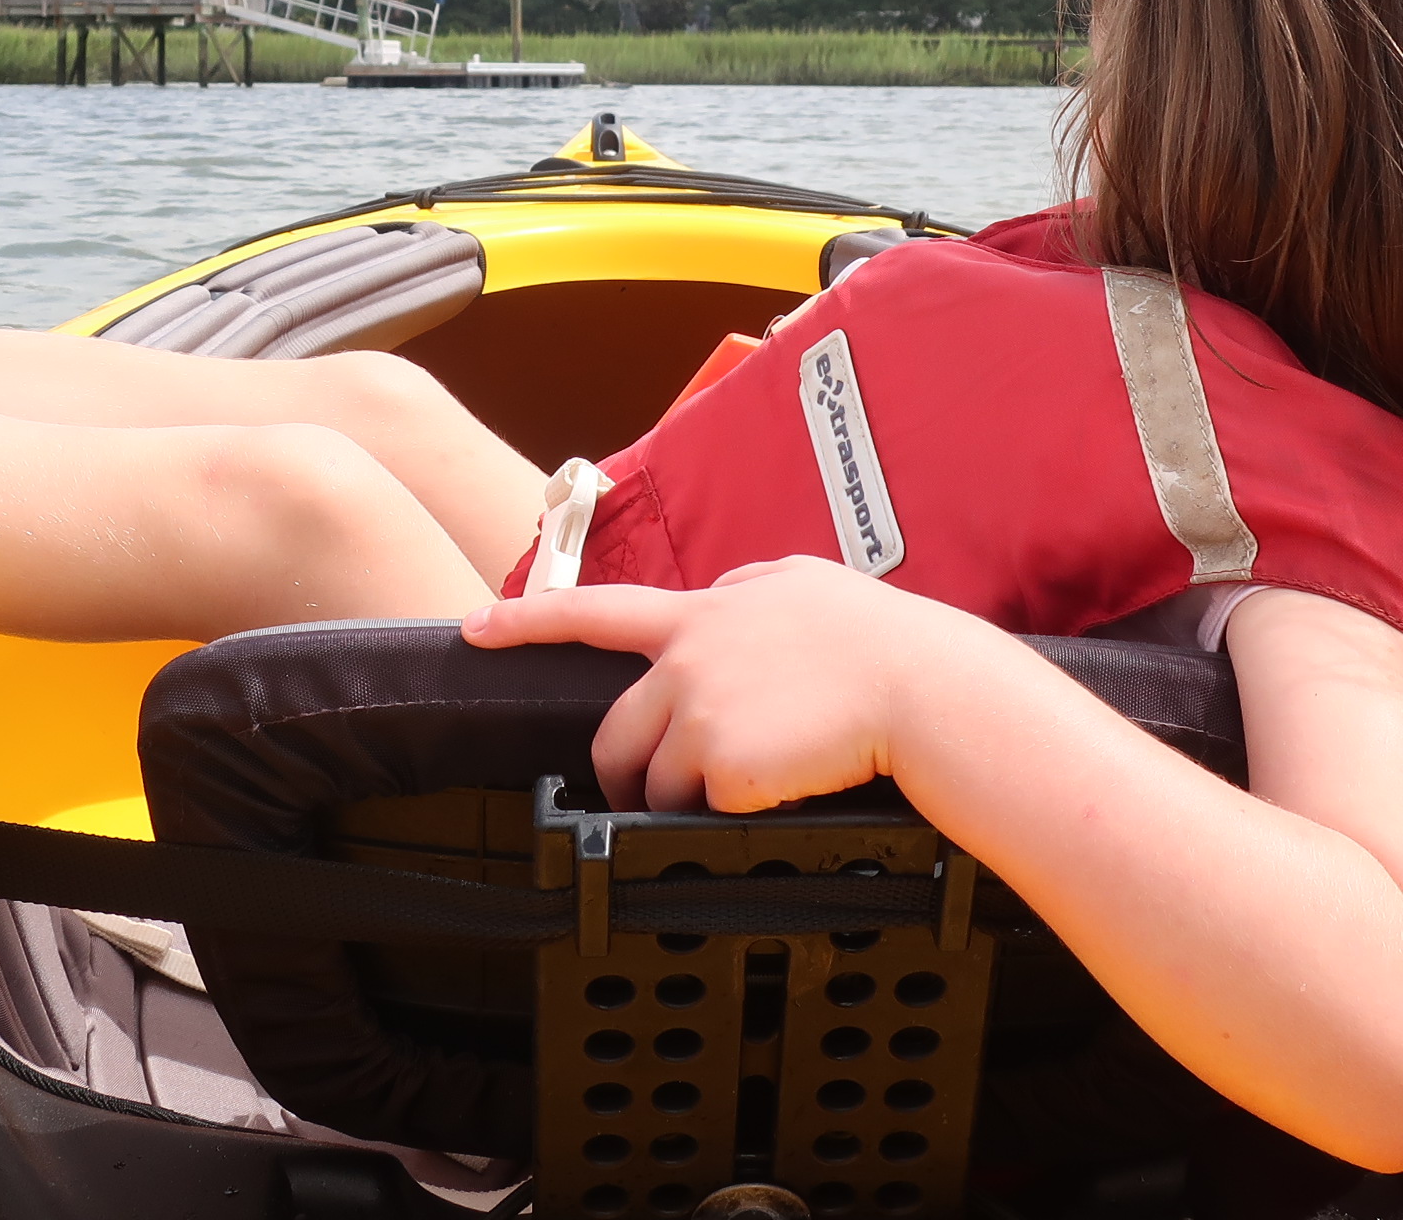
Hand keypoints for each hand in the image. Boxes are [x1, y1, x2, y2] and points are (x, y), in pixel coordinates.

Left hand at [460, 555, 1003, 811]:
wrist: (925, 690)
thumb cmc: (885, 644)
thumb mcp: (806, 585)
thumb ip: (747, 592)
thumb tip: (722, 597)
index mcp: (706, 612)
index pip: (599, 608)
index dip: (529, 617)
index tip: (478, 625)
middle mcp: (688, 656)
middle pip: (616, 731)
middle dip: (627, 772)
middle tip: (666, 793)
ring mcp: (699, 709)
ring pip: (653, 781)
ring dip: (682, 800)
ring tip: (752, 786)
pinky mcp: (719, 763)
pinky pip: (696, 811)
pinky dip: (728, 816)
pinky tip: (779, 793)